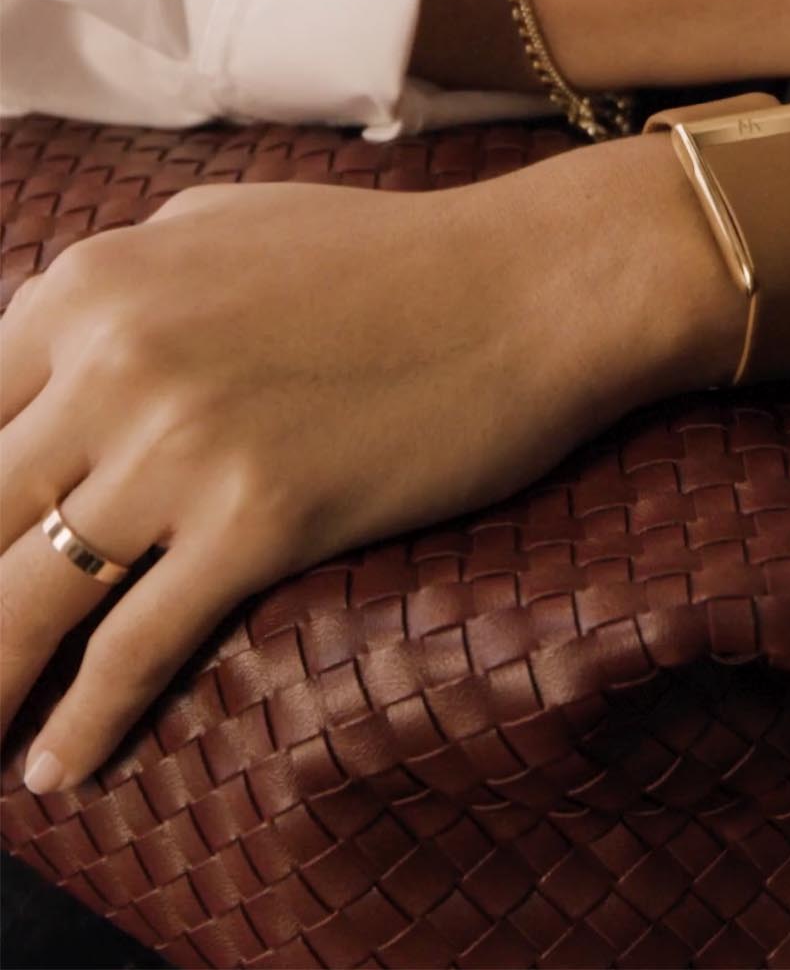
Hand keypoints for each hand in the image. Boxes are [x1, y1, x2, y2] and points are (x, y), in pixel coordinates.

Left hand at [0, 134, 738, 793]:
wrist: (532, 286)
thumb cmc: (392, 257)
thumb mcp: (224, 227)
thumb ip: (119, 287)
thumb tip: (46, 352)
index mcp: (94, 285)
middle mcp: (116, 361)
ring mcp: (186, 443)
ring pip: (27, 595)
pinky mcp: (264, 518)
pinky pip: (137, 644)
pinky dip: (87, 720)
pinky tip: (63, 770)